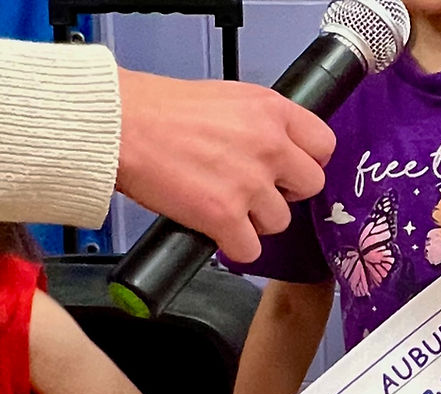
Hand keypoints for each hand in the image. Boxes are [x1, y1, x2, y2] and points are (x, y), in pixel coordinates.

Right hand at [115, 68, 335, 262]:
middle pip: (310, 186)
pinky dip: (234, 246)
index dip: (306, 161)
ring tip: (225, 206)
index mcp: (272, 111)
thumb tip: (276, 147)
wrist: (117, 125)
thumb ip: (260, 123)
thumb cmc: (157, 109)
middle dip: (285, 193)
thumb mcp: (226, 97)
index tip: (289, 169)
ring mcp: (249, 183)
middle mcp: (269, 145)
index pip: (323, 145)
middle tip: (255, 190)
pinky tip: (215, 230)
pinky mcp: (225, 216)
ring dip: (256, 222)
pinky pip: (251, 250)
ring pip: (281, 222)